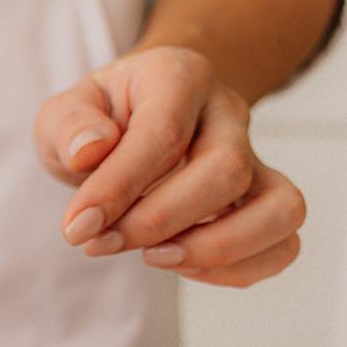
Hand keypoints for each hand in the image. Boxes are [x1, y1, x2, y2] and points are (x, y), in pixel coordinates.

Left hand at [33, 46, 306, 287]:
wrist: (132, 123)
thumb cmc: (98, 122)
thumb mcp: (63, 112)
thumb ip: (68, 126)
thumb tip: (90, 149)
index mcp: (178, 77)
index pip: (164, 132)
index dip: (119, 187)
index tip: (77, 226)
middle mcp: (228, 113)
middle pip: (227, 170)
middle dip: (158, 221)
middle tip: (100, 242)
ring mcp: (255, 159)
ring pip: (280, 207)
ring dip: (216, 248)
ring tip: (154, 257)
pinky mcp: (263, 201)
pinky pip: (283, 243)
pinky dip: (237, 268)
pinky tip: (181, 264)